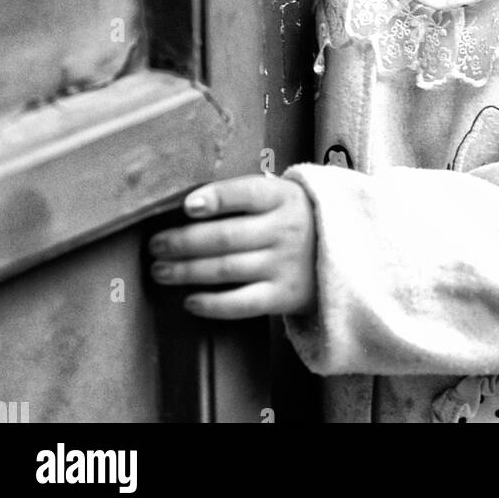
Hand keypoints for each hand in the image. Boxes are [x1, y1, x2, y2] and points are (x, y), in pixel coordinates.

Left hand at [149, 175, 316, 317]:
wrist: (342, 252)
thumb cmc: (292, 219)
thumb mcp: (281, 196)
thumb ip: (242, 197)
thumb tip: (187, 206)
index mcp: (283, 197)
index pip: (246, 193)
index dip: (216, 198)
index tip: (187, 206)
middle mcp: (285, 229)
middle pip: (226, 237)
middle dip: (183, 242)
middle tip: (155, 245)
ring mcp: (285, 264)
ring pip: (227, 269)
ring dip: (187, 271)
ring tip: (160, 271)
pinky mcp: (284, 296)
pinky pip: (242, 304)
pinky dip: (212, 304)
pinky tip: (189, 301)